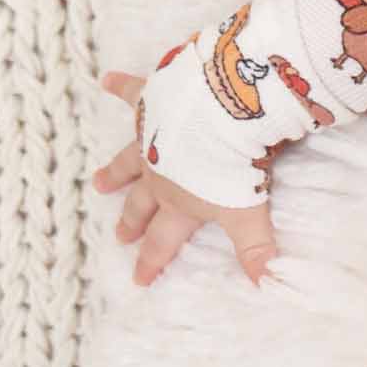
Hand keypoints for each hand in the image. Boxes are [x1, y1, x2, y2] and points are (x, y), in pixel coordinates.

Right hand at [92, 69, 280, 286]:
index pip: (164, 240)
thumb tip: (267, 287)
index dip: (152, 260)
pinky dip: (119, 86)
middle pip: (143, 203)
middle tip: (120, 236)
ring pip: (127, 159)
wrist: (220, 113)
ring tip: (99, 183)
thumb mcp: (248, 211)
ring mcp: (151, 137)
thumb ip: (256, 249)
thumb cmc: (233, 165)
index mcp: (181, 201)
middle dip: (132, 221)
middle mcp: (159, 173)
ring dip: (115, 172)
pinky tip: (106, 79)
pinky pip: (132, 92)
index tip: (139, 279)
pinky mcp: (153, 100)